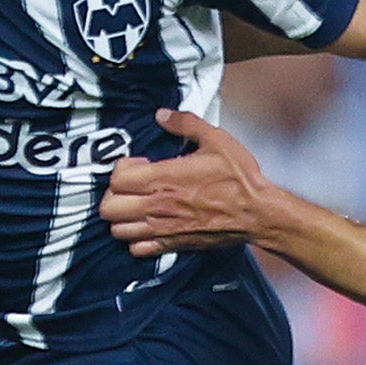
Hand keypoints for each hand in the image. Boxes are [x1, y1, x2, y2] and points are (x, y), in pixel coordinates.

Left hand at [101, 109, 279, 254]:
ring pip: (118, 230)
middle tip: (131, 186)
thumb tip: (162, 115)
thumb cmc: (239, 179)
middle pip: (108, 208)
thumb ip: (185, 124)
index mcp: (164, 178)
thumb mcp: (215, 140)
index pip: (117, 178)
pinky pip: (138, 249)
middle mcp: (157, 206)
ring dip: (121, 217)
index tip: (139, 164)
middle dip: (114, 194)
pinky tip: (148, 226)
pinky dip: (136, 239)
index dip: (122, 168)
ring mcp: (163, 228)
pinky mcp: (173, 244)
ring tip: (136, 206)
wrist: (257, 213)